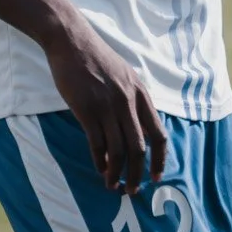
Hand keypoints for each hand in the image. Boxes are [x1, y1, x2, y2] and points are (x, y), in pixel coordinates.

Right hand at [42, 15, 166, 191]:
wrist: (72, 41)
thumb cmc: (96, 60)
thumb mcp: (125, 76)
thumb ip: (133, 101)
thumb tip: (138, 131)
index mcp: (141, 94)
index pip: (158, 134)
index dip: (160, 160)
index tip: (156, 177)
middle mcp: (127, 102)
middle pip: (139, 148)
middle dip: (138, 174)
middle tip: (132, 190)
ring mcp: (107, 106)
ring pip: (117, 150)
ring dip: (116, 172)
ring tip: (113, 185)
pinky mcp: (86, 109)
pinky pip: (96, 143)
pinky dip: (99, 160)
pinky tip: (99, 169)